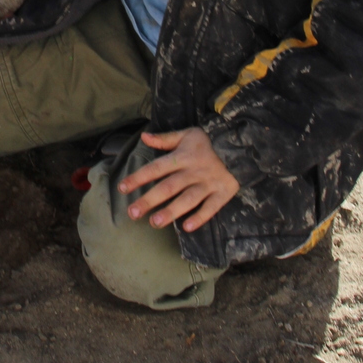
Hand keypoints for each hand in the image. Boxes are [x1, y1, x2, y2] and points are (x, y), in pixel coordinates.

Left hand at [118, 127, 239, 232]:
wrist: (240, 146)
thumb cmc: (208, 143)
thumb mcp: (187, 134)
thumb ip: (165, 139)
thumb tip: (144, 136)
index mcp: (182, 157)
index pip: (156, 168)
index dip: (139, 177)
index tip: (122, 187)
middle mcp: (193, 171)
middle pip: (168, 187)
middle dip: (149, 200)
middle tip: (132, 213)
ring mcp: (208, 183)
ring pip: (188, 199)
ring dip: (171, 211)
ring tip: (155, 222)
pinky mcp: (222, 193)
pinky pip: (211, 207)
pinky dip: (200, 217)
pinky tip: (187, 227)